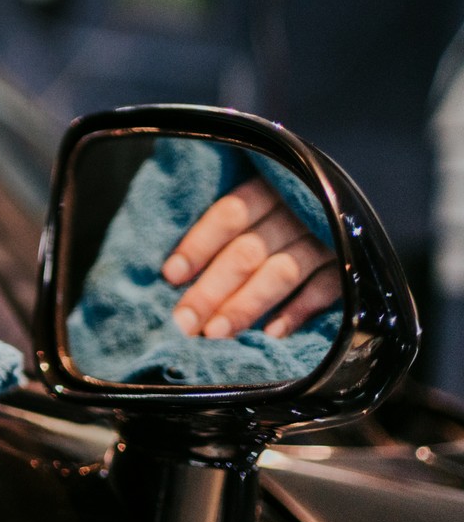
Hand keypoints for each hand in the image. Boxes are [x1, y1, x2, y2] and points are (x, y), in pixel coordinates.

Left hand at [162, 177, 338, 339]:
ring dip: (246, 305)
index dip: (198, 245)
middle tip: (183, 322)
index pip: (229, 214)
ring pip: (281, 274)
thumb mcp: (254, 201)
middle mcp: (297, 210)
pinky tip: (271, 334)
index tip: (170, 276)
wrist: (351, 203)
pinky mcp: (348, 264)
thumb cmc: (277, 211)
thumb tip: (173, 266)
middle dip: (211, 289)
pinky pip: (324, 290)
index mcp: (268, 187)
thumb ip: (220, 222)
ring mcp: (326, 238)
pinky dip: (297, 312)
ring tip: (216, 333)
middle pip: (248, 251)